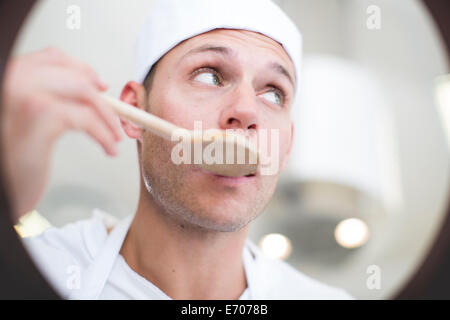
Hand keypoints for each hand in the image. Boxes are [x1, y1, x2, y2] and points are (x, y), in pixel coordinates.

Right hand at [1, 47, 122, 220]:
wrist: (4, 190)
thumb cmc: (13, 158)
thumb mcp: (28, 120)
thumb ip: (49, 96)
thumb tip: (93, 86)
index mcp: (10, 77)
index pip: (51, 57)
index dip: (82, 70)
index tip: (101, 85)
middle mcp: (11, 80)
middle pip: (72, 75)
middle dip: (101, 98)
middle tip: (116, 118)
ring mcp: (22, 95)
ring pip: (83, 92)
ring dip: (108, 117)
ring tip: (115, 137)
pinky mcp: (38, 116)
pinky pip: (85, 118)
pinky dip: (104, 134)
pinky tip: (109, 148)